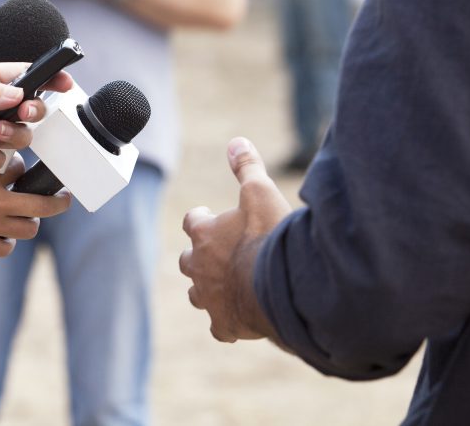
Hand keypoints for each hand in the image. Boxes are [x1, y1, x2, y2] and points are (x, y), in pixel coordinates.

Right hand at [0, 155, 71, 256]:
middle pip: (42, 204)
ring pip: (28, 228)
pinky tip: (0, 236)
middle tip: (63, 199)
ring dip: (29, 223)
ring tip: (28, 218)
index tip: (23, 169)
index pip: (22, 168)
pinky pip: (5, 248)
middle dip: (58, 202)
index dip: (23, 169)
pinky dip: (6, 243)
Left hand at [179, 137, 291, 342]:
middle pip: (188, 260)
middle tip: (218, 253)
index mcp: (203, 233)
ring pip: (198, 294)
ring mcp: (209, 297)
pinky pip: (220, 327)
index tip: (211, 216)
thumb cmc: (269, 236)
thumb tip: (235, 141)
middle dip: (199, 256)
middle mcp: (198, 266)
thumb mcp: (260, 191)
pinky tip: (239, 322)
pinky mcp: (225, 324)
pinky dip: (227, 323)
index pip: (192, 221)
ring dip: (208, 288)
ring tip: (226, 284)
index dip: (202, 218)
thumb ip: (247, 167)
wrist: (281, 284)